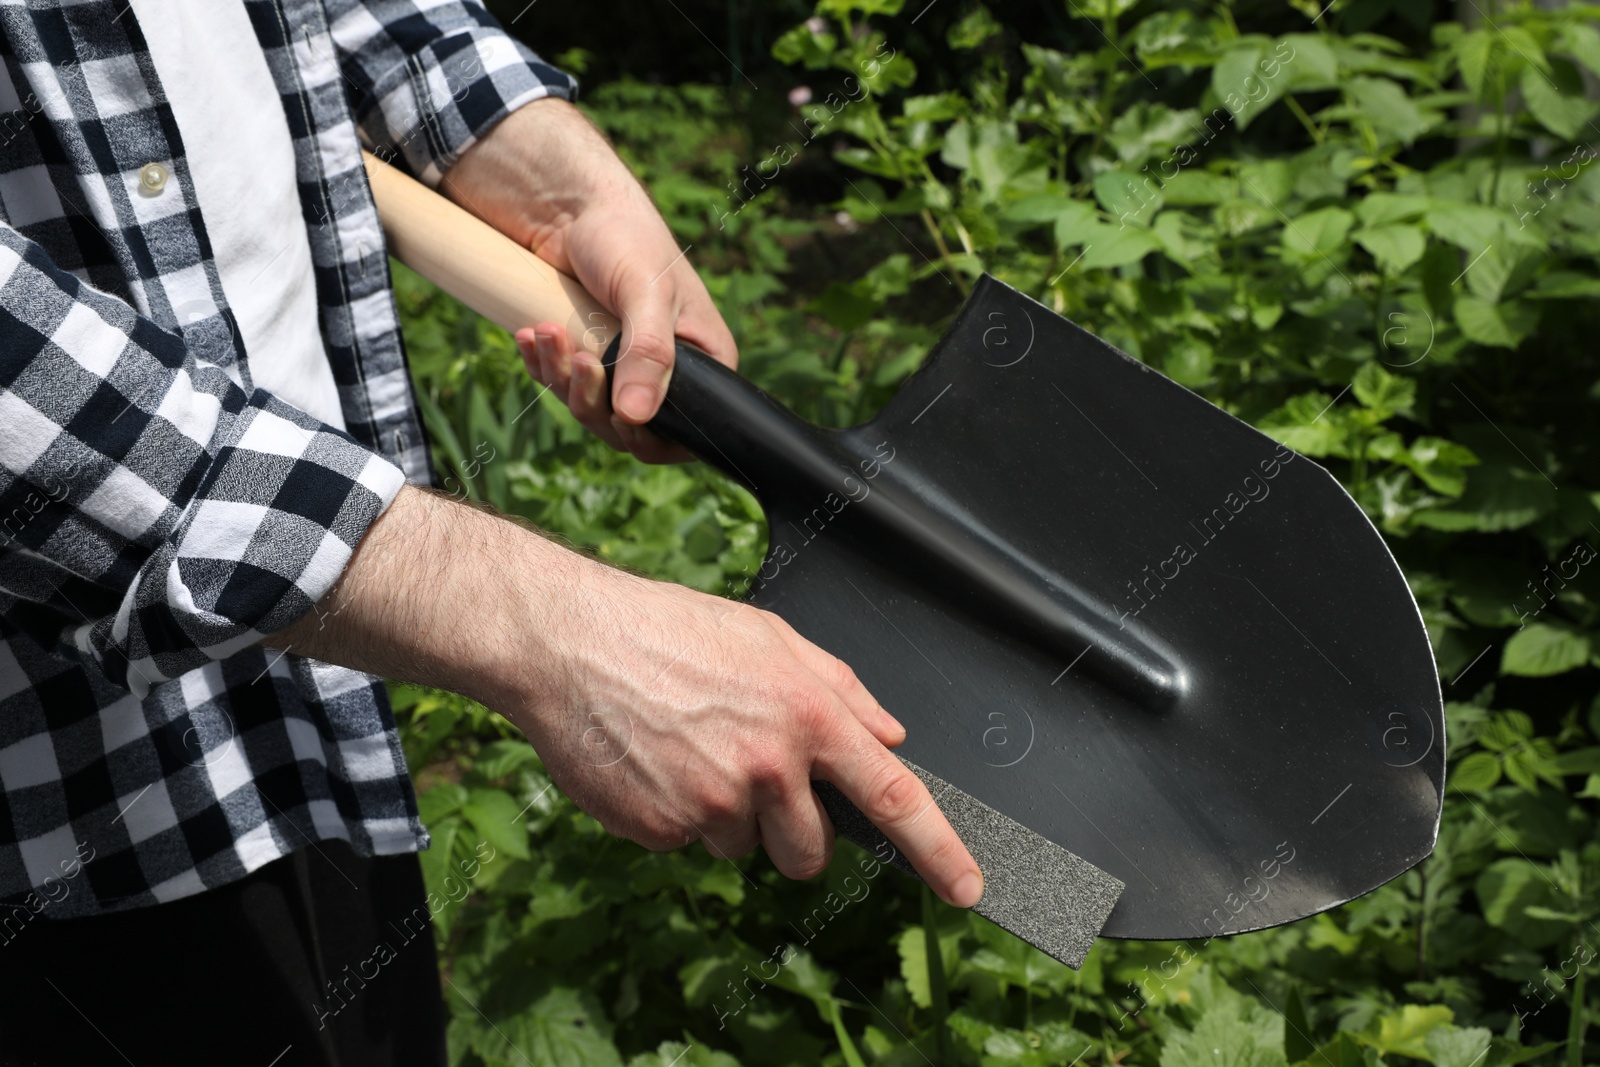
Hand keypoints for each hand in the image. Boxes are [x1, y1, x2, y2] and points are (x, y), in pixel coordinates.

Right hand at [271, 488, 984, 906]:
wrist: (572, 642)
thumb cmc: (667, 628)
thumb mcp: (770, 636)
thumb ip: (840, 687)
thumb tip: (891, 734)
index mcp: (809, 713)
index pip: (894, 796)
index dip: (938, 849)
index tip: (966, 887)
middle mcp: (770, 764)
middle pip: (812, 848)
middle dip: (792, 830)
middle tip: (749, 773)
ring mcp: (715, 802)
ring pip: (744, 846)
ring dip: (725, 815)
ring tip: (688, 747)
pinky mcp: (664, 828)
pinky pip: (687, 843)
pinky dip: (675, 813)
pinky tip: (655, 761)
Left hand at [441, 99, 735, 463]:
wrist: (570, 206)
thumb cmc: (625, 236)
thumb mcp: (645, 291)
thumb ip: (647, 352)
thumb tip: (635, 417)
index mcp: (704, 362)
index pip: (687, 433)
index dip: (651, 439)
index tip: (618, 416)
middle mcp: (666, 372)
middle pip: (629, 429)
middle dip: (594, 400)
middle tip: (578, 358)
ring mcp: (621, 367)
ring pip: (589, 409)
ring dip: (562, 377)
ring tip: (544, 331)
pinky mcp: (584, 356)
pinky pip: (560, 385)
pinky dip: (541, 365)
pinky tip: (528, 333)